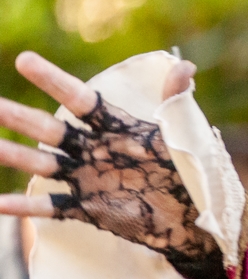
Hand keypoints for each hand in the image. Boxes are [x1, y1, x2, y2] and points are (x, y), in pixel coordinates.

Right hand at [0, 52, 217, 272]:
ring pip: (42, 164)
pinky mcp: (87, 208)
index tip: (24, 60)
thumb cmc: (192, 171)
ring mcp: (87, 179)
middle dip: (19, 117)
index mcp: (115, 128)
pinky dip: (24, 206)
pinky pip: (50, 206)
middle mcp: (93, 150)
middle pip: (50, 130)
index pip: (80, 100)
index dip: (52, 81)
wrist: (198, 218)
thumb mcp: (184, 137)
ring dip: (12, 155)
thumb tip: (185, 64)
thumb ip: (175, 103)